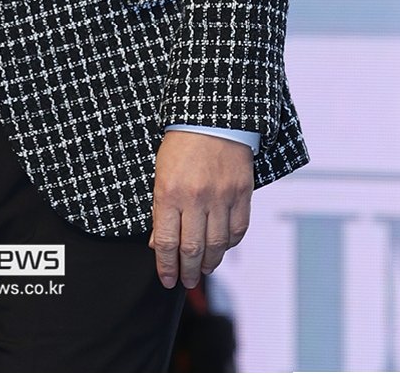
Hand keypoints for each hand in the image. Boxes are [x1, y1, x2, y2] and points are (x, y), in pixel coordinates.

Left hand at [149, 130, 252, 288]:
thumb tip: (157, 243)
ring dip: (209, 263)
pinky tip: (222, 248)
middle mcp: (195, 198)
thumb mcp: (160, 172)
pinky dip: (230, 245)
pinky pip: (237, 230)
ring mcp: (221, 197)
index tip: (166, 279)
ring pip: (217, 245)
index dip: (166, 266)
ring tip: (202, 270)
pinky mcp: (241, 194)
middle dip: (187, 272)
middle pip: (192, 249)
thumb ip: (159, 209)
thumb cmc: (181, 143)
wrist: (212, 117)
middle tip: (185, 281)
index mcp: (169, 192)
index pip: (166, 242)